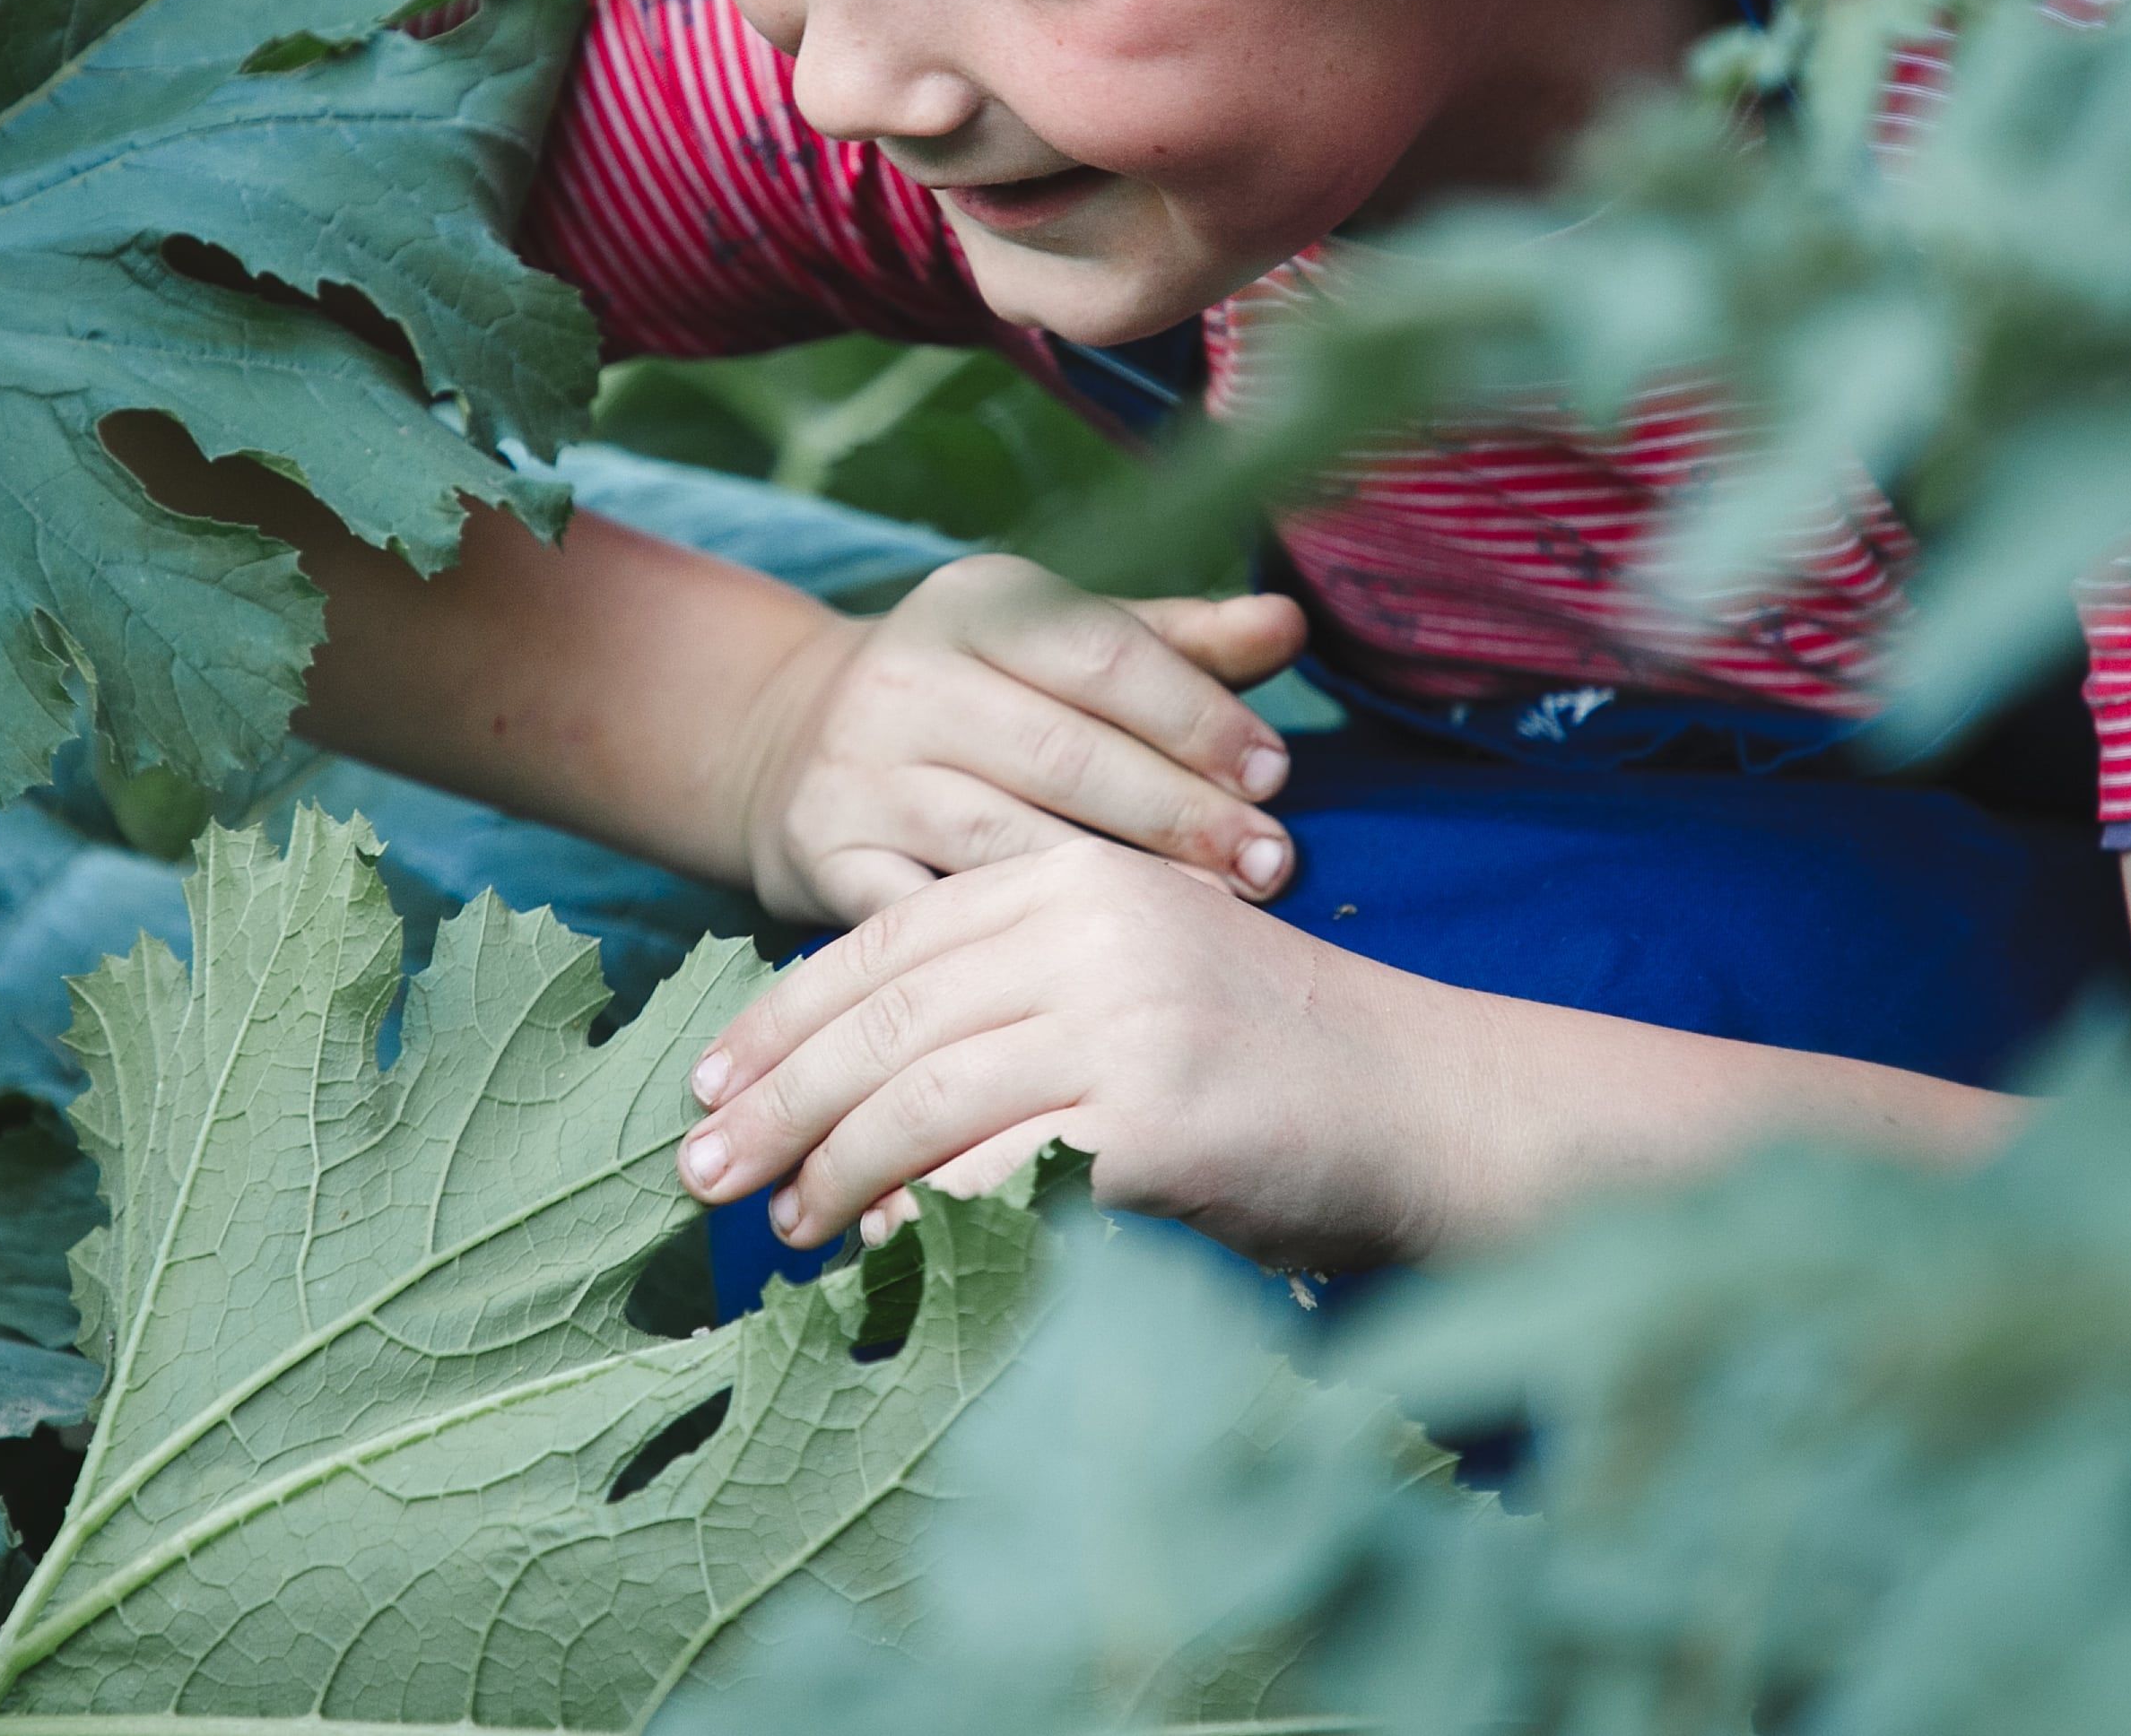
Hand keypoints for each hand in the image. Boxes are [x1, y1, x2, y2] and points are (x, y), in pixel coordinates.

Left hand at [671, 841, 1478, 1270]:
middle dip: (775, 1102)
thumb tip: (849, 1072)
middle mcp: (1091, 929)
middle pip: (883, 1021)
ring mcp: (1125, 1021)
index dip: (780, 1019)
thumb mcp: (1133, 974)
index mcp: (1072, 877)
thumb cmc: (1268, 1059)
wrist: (1431, 1106)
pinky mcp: (1155, 1121)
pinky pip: (995, 1176)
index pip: (884, 944)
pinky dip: (924, 1220)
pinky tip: (887, 1252)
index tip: (707, 1083)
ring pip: (920, 1101)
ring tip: (787, 1227)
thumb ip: (1010, 991)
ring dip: (834, 1174)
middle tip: (699, 1172)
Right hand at [730, 555, 1308, 922]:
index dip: (1196, 717)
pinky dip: (1014, 942)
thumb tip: (1289, 624)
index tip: (1274, 776)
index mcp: (972, 603)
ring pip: (1004, 838)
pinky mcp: (827, 859)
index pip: (1101, 654)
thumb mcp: (1061, 645)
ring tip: (1213, 914)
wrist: (797, 745)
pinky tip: (1089, 965)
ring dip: (1118, 883)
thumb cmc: (981, 696)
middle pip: (1062, 752)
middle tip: (1270, 864)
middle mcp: (904, 676)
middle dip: (1179, 812)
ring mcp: (858, 772)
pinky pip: (933, 914)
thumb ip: (1177, 642)